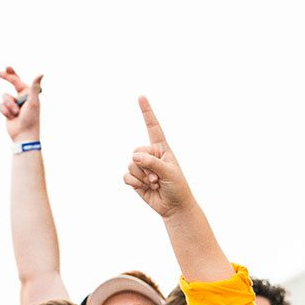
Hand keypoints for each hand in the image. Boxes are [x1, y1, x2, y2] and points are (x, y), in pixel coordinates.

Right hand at [0, 67, 42, 142]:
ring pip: (4, 97)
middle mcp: (22, 98)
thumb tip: (42, 73)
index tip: (6, 68)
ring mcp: (14, 105)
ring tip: (16, 113)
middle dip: (6, 78)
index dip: (12, 74)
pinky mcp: (8, 111)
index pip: (19, 81)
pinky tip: (11, 118)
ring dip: (9, 105)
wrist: (24, 135)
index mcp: (29, 95)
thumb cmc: (30, 119)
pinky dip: (5, 111)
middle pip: (11, 84)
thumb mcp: (33, 101)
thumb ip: (35, 87)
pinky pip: (1, 106)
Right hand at [124, 97, 194, 217]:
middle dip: (146, 167)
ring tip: (155, 184)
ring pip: (131, 165)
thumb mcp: (169, 172)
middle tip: (159, 178)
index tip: (141, 97)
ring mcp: (141, 167)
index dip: (147, 112)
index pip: (153, 127)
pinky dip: (135, 183)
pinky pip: (127, 176)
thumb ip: (152, 162)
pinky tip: (145, 188)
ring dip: (143, 177)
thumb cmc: (177, 187)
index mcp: (161, 149)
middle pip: (136, 152)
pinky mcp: (135, 179)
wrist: (174, 207)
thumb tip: (133, 157)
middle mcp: (150, 155)